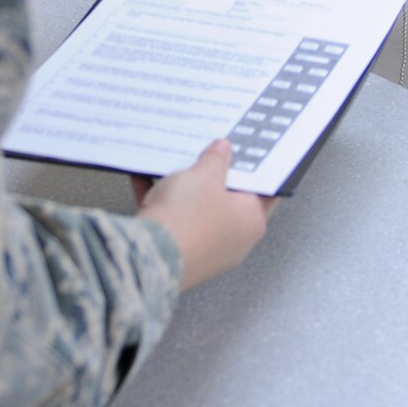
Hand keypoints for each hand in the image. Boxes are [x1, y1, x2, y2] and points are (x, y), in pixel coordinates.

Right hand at [133, 139, 274, 290]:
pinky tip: (144, 177)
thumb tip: (223, 150)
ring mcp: (205, 249)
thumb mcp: (206, 174)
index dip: (254, 168)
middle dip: (213, 175)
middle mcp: (233, 240)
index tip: (246, 151)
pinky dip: (159, 200)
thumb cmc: (190, 219)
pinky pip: (170, 221)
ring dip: (182, 188)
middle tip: (206, 150)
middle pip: (227, 199)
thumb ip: (217, 159)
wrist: (151, 256)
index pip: (263, 190)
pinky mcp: (178, 254)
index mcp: (252, 220)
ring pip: (196, 210)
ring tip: (170, 162)